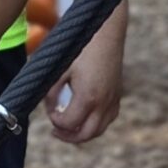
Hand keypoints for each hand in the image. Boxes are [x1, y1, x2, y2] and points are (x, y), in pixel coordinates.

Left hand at [47, 15, 126, 143]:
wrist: (105, 31)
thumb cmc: (80, 47)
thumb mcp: (60, 69)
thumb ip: (52, 93)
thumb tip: (50, 109)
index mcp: (88, 97)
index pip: (69, 124)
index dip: (56, 122)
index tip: (50, 111)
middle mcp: (104, 102)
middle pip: (86, 134)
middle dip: (68, 136)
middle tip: (55, 131)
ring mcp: (113, 100)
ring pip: (99, 129)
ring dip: (82, 133)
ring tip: (68, 127)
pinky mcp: (117, 95)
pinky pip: (108, 119)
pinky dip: (96, 124)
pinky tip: (84, 116)